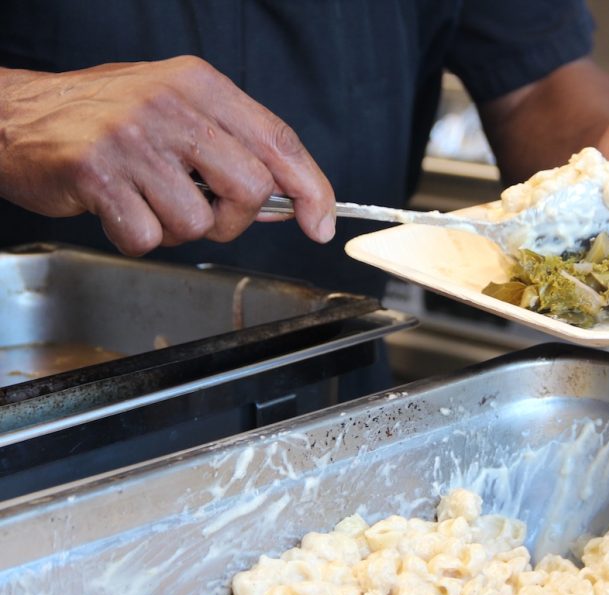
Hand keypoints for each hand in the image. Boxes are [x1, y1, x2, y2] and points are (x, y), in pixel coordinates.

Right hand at [0, 56, 333, 255]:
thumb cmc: (107, 117)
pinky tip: (118, 209)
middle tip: (205, 209)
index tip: (321, 222)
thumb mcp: (178, 108)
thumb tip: (288, 200)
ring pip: (198, 222)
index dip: (312, 188)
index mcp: (201, 85)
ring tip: (146, 199)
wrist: (18, 116)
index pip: (280, 140)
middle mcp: (172, 105)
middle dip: (236, 217)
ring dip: (176, 228)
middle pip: (250, 188)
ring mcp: (134, 138)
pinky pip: (147, 238)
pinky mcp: (98, 173)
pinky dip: (136, 237)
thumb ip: (234, 146)